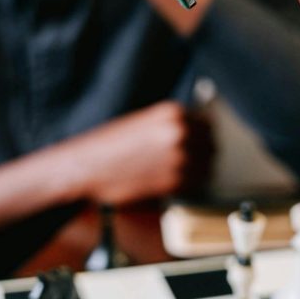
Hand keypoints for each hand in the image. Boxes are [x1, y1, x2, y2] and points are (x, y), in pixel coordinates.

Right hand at [66, 101, 214, 204]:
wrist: (87, 167)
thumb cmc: (110, 145)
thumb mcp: (143, 121)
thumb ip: (171, 125)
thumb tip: (194, 132)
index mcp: (173, 113)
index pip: (208, 124)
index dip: (204, 135)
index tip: (200, 142)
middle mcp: (181, 132)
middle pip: (212, 145)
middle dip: (204, 154)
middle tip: (193, 161)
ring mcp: (180, 157)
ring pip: (208, 167)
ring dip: (199, 171)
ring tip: (182, 173)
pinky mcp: (175, 182)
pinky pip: (196, 184)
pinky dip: (190, 185)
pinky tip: (174, 183)